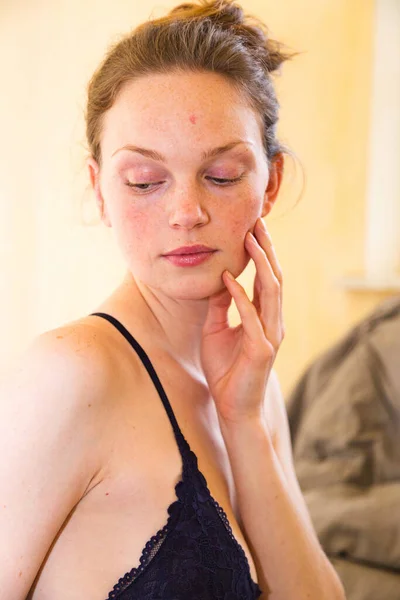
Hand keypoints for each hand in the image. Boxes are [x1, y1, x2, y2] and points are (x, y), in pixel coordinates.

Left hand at [200, 217, 284, 424]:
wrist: (232, 407)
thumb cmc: (226, 370)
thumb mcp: (215, 331)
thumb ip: (220, 306)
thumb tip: (217, 279)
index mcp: (264, 317)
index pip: (266, 278)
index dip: (261, 253)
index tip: (252, 228)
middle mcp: (272, 322)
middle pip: (274, 277)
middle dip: (266, 249)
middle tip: (257, 222)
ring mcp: (270, 335)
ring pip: (270, 292)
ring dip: (260, 264)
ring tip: (249, 240)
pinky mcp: (261, 349)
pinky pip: (250, 317)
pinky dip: (239, 297)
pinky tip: (227, 280)